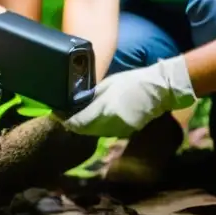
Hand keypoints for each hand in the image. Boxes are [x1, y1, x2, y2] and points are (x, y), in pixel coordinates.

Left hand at [62, 56, 195, 137]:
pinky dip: (98, 128)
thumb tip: (78, 100)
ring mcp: (119, 130)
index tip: (57, 114)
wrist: (158, 90)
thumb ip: (93, 95)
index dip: (66, 120)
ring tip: (77, 116)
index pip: (78, 122)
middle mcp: (109, 124)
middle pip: (85, 130)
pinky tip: (96, 119)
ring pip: (95, 133)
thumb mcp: (109, 83)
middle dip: (74, 124)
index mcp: (104, 109)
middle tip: (65, 115)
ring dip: (86, 127)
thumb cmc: (132, 81)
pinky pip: (107, 132)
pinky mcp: (126, 132)